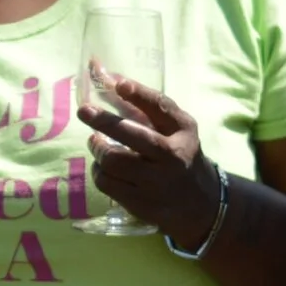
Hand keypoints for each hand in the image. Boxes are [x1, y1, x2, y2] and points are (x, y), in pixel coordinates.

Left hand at [78, 76, 220, 246]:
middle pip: (129, 137)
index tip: (120, 84)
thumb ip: (148, 105)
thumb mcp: (177, 127)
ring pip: (112, 162)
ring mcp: (156, 185)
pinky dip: (99, 171)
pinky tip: (104, 167)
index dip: (139, 94)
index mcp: (182, 134)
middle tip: (84, 111)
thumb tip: (112, 80)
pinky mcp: (141, 205)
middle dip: (102, 120)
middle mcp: (171, 158)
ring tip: (97, 143)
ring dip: (98, 149)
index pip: (160, 108)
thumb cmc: (181, 154)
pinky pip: (106, 184)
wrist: (200, 202)